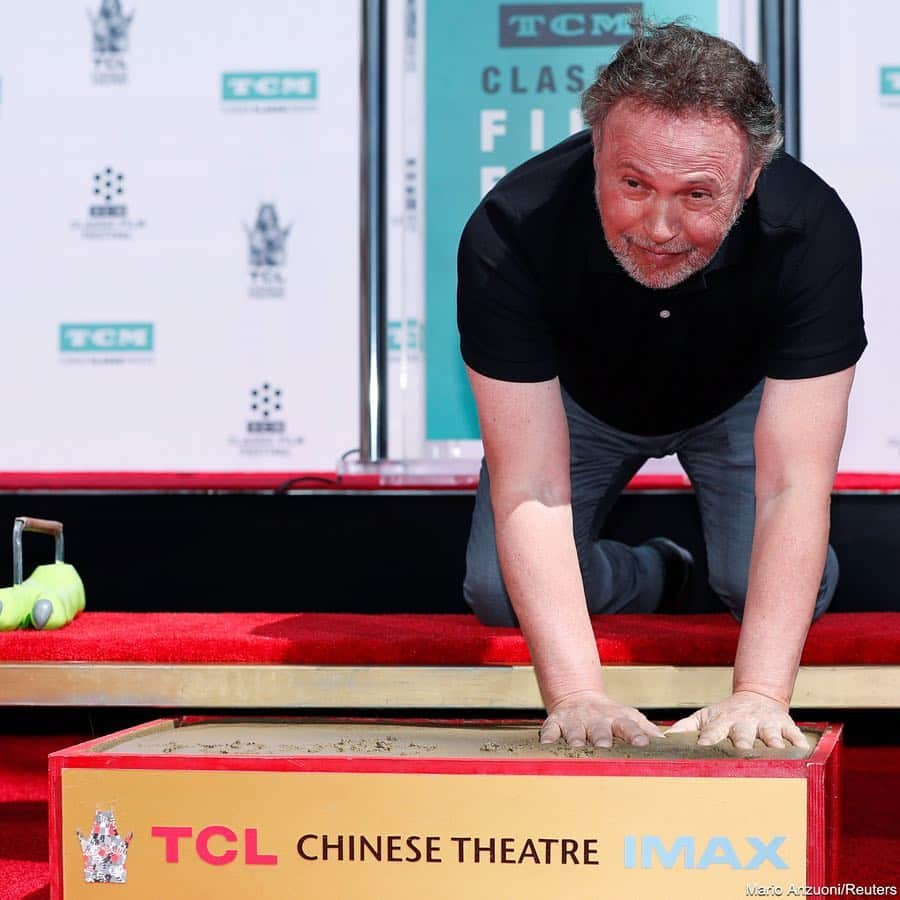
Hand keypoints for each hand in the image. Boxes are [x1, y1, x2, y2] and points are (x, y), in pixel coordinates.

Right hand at [540, 689, 663, 747]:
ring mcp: (575, 721)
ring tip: (577, 747)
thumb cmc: (610, 716)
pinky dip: (548, 736)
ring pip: (575, 730)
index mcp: (617, 719)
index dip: (635, 735)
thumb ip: (649, 732)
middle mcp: (596, 719)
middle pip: (600, 728)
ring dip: (576, 738)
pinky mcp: (556, 722)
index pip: (629, 726)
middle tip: (605, 747)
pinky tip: (547, 744)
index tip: (643, 744)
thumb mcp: (631, 718)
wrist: (578, 696)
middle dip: (602, 737)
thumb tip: (677, 746)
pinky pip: (550, 729)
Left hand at [665, 690, 808, 749]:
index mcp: (723, 721)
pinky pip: (794, 734)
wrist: (757, 696)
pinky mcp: (785, 725)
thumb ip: (684, 727)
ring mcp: (766, 724)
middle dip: (743, 743)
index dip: (709, 739)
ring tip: (775, 752)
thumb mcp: (704, 716)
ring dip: (772, 743)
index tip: (704, 748)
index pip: (714, 732)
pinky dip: (798, 741)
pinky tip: (802, 750)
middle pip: (743, 734)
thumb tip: (661, 739)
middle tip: (743, 753)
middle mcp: (744, 722)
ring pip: (770, 735)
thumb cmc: (726, 714)